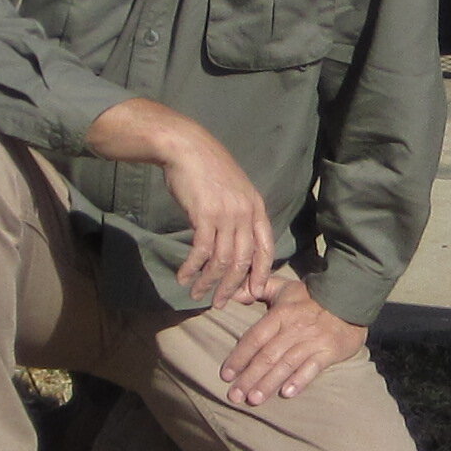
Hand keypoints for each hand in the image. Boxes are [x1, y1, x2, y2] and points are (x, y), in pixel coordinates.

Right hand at [86, 97, 275, 304]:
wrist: (186, 147)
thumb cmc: (207, 169)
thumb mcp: (234, 190)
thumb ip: (239, 215)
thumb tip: (236, 243)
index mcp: (257, 208)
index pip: (266, 249)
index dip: (260, 274)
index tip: (252, 293)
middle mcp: (245, 214)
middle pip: (244, 261)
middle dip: (232, 287)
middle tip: (221, 303)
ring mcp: (226, 215)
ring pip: (222, 260)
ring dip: (209, 282)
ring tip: (197, 293)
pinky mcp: (204, 216)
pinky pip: (201, 252)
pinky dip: (192, 268)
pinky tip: (184, 276)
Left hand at [218, 272, 367, 404]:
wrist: (350, 297)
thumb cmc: (311, 297)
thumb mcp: (284, 287)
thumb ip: (258, 289)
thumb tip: (233, 293)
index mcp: (280, 314)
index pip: (255, 338)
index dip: (239, 357)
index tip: (226, 375)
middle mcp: (294, 329)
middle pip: (267, 356)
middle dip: (249, 377)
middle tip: (234, 396)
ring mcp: (313, 341)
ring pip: (286, 364)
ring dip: (268, 383)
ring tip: (254, 399)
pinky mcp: (329, 351)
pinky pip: (312, 368)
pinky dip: (300, 380)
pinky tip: (287, 393)